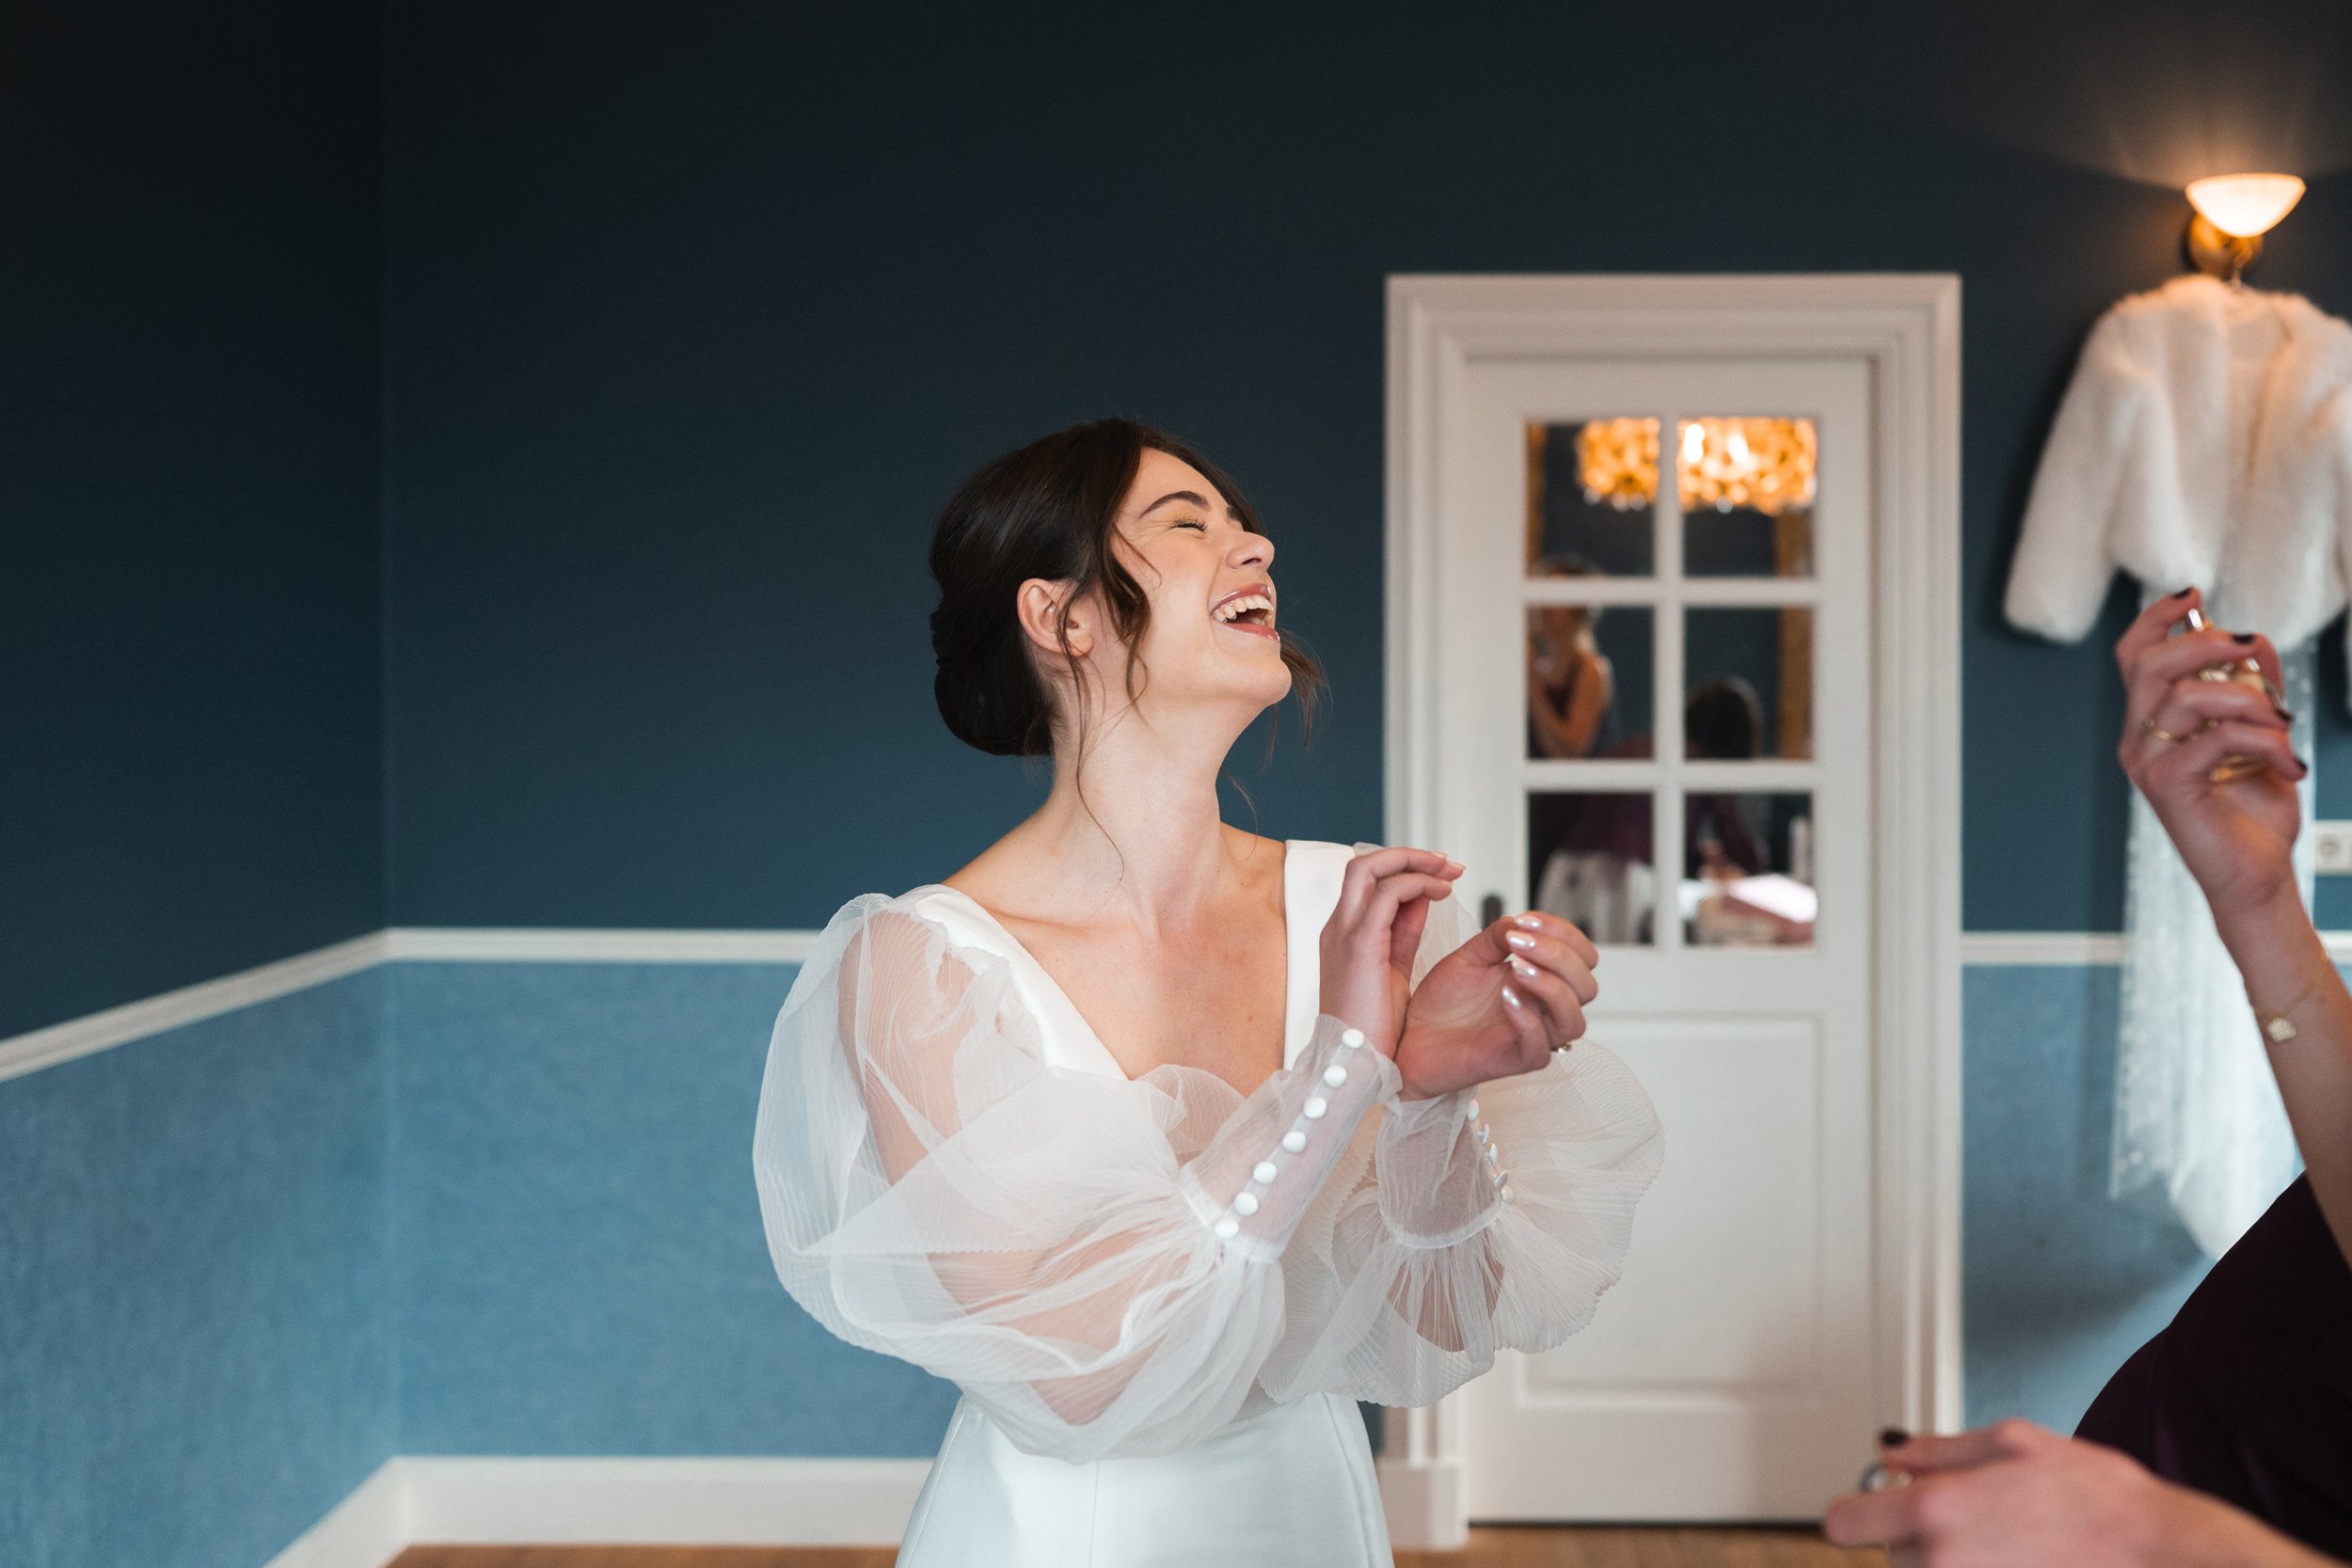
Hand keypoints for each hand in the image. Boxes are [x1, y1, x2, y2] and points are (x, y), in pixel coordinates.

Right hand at [1318, 847, 1463, 1055]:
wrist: (1354, 1063)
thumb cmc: (1371, 1028)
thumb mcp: (1392, 971)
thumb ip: (1403, 933)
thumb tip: (1422, 900)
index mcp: (1344, 934)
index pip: (1370, 883)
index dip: (1407, 871)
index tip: (1442, 875)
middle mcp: (1338, 926)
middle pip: (1363, 865)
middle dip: (1408, 856)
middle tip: (1447, 863)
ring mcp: (1344, 933)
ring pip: (1370, 869)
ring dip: (1415, 864)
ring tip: (1449, 873)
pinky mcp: (1359, 945)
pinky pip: (1387, 895)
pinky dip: (1416, 885)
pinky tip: (1441, 894)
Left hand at [1392, 911, 1597, 1098]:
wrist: (1411, 1037)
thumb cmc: (1442, 1003)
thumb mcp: (1469, 956)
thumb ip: (1497, 936)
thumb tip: (1520, 923)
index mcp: (1541, 980)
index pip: (1582, 957)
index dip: (1564, 934)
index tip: (1527, 920)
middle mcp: (1544, 1009)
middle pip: (1587, 986)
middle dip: (1559, 956)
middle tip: (1520, 942)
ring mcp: (1534, 1036)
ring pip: (1574, 1019)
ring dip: (1551, 987)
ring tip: (1517, 967)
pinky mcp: (1517, 1061)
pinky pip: (1539, 1046)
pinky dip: (1527, 1018)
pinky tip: (1505, 997)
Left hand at [1824, 1422, 2320, 1567]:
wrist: (2165, 1559)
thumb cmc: (2103, 1501)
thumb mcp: (2017, 1444)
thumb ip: (1940, 1450)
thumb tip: (1891, 1455)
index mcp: (1936, 1512)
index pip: (1843, 1524)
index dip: (1859, 1512)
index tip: (1878, 1508)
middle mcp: (1941, 1564)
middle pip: (1890, 1556)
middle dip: (1919, 1538)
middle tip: (1981, 1523)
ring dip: (1950, 1563)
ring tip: (2012, 1548)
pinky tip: (2024, 1564)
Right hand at [2115, 588, 2302, 922]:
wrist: (2257, 874)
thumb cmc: (2254, 808)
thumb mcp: (2262, 732)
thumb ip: (2255, 688)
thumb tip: (2254, 641)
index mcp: (2151, 722)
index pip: (2132, 655)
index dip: (2155, 618)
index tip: (2193, 596)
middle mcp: (2137, 739)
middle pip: (2149, 664)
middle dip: (2205, 644)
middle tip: (2252, 652)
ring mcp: (2146, 763)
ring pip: (2186, 696)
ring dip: (2250, 700)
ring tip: (2283, 726)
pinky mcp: (2167, 786)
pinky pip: (2215, 738)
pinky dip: (2264, 741)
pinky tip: (2289, 762)